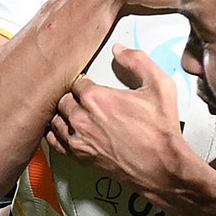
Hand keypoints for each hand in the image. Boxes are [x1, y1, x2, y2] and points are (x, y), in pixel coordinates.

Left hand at [49, 44, 190, 193]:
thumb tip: (119, 49)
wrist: (162, 166)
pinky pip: (54, 141)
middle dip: (74, 97)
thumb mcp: (160, 86)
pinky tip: (68, 130)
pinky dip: (58, 134)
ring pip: (56, 119)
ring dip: (65, 114)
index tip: (93, 85)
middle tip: (87, 99)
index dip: (86, 81)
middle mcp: (81, 118)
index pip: (76, 81)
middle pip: (63, 98)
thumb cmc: (160, 130)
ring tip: (78, 113)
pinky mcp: (78, 156)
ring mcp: (77, 139)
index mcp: (96, 97)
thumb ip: (138, 61)